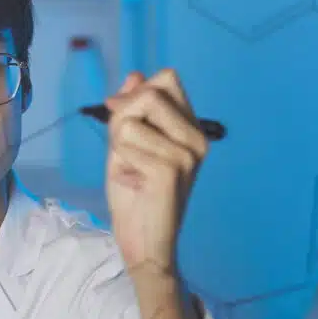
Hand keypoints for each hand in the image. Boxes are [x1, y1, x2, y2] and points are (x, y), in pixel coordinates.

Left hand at [104, 69, 208, 272]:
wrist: (143, 243)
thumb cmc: (136, 196)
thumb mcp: (128, 144)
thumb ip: (131, 110)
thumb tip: (135, 75)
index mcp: (192, 129)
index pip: (167, 79)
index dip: (137, 92)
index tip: (123, 120)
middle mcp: (198, 138)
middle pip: (151, 92)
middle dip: (124, 116)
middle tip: (127, 152)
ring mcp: (188, 154)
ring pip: (132, 118)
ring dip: (119, 144)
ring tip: (132, 170)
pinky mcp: (171, 169)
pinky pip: (127, 141)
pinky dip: (120, 160)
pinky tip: (134, 182)